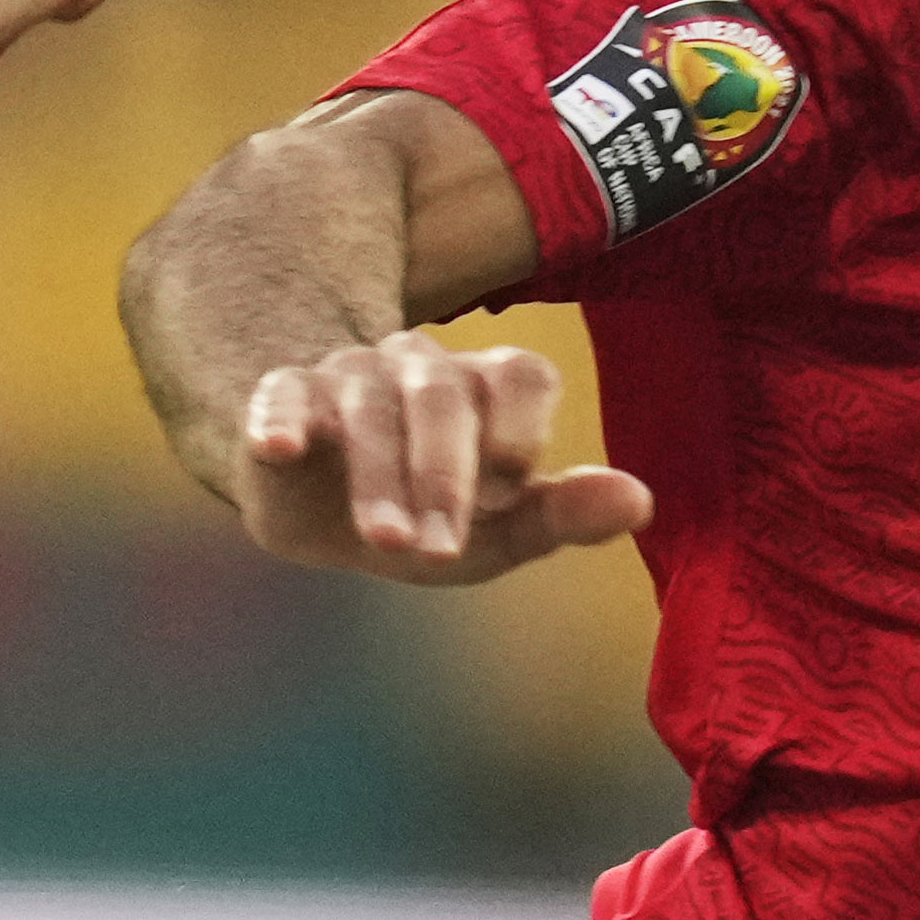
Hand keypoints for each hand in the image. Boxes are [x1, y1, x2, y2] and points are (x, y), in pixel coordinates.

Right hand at [231, 330, 652, 585]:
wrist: (319, 505)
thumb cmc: (426, 510)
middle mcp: (420, 367)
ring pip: (369, 404)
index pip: (518, 373)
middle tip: (441, 552)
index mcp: (484, 387)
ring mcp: (348, 375)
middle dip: (445, 476)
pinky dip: (280, 418)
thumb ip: (562, 515)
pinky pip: (281, 394)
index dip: (518, 427)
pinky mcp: (282, 397)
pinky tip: (277, 448)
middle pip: (441, 393)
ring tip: (387, 542)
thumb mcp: (498, 529)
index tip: (511, 488)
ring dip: (379, 476)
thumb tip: (641, 501)